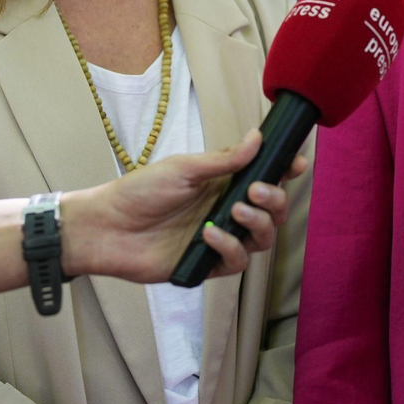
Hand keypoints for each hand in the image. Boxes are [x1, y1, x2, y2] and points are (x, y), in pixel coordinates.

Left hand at [62, 130, 307, 282]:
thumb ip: (224, 159)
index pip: (266, 178)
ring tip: (235, 210)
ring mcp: (220, 240)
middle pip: (274, 211)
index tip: (296, 163)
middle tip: (256, 190)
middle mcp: (228, 211)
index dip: (285, 172)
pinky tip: (209, 236)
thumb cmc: (140, 191)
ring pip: (263, 239)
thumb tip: (258, 138)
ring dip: (258, 223)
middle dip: (275, 199)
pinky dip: (229, 248)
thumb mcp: (184, 168)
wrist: (107, 227)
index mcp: (224, 184)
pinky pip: (237, 262)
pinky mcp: (208, 266)